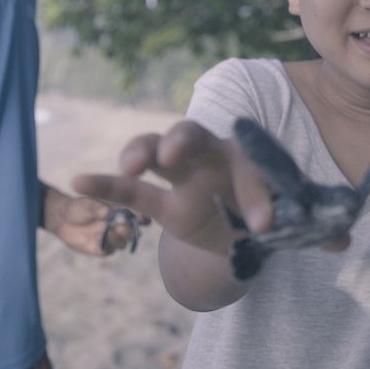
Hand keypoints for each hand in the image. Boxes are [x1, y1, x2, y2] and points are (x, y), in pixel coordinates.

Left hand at [41, 185, 148, 255]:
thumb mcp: (87, 203)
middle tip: (123, 226)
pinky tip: (102, 241)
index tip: (141, 217)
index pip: (138, 216)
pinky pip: (107, 251)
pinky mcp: (100, 248)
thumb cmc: (79, 207)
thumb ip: (97, 208)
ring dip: (120, 239)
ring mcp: (111, 238)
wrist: (63, 219)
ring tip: (112, 232)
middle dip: (130, 230)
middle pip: (132, 231)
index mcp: (122, 212)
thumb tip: (106, 212)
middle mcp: (120, 226)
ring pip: (122, 243)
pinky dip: (107, 247)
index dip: (142, 217)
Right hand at [71, 120, 275, 256]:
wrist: (246, 231)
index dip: (256, 193)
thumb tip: (290, 234)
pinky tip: (79, 181)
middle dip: (180, 140)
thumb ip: (282, 215)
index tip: (263, 224)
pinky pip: (131, 191)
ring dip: (143, 152)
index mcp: (246, 156)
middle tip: (172, 156)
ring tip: (132, 166)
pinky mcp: (162, 203)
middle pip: (191, 134)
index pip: (250, 164)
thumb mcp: (282, 214)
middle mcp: (210, 157)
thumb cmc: (266, 211)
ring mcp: (181, 175)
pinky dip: (105, 185)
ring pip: (155, 149)